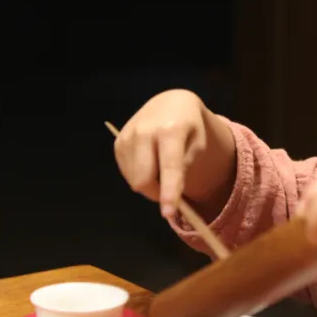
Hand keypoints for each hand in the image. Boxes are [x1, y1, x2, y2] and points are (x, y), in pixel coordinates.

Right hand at [113, 89, 209, 217]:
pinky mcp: (118, 142)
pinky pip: (127, 173)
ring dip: (149, 185)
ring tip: (161, 169)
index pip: (169, 167)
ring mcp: (128, 136)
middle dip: (156, 194)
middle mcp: (145, 131)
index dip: (169, 192)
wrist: (169, 103)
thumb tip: (170, 194)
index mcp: (171, 130)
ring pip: (134, 179)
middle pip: (143, 179)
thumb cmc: (189, 126)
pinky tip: (149, 163)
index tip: (168, 213)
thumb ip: (185, 167)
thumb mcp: (198, 142)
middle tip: (169, 193)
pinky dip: (139, 176)